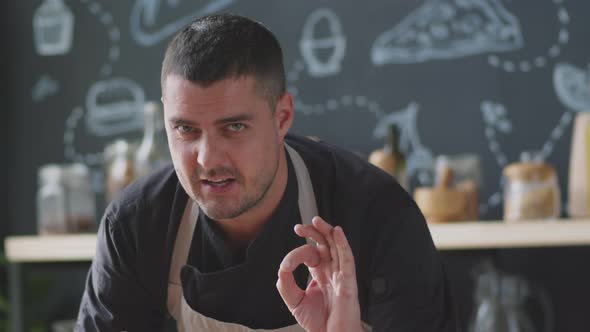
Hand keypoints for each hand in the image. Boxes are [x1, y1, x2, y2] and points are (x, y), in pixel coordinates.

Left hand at [276, 216, 361, 331]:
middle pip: (325, 244)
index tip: (286, 265)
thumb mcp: (295, 302)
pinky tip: (337, 233)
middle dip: (314, 232)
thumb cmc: (320, 322)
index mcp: (320, 274)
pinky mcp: (349, 282)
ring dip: (327, 232)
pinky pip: (348, 260)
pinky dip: (343, 244)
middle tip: (300, 226)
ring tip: (317, 220)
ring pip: (336, 247)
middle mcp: (332, 271)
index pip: (310, 254)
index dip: (296, 255)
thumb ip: (287, 285)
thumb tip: (282, 269)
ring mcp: (341, 275)